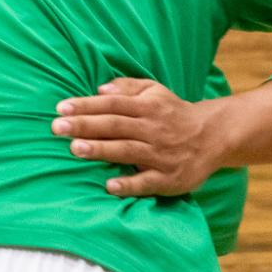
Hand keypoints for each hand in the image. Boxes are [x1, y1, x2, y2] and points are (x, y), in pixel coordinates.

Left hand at [51, 77, 219, 195]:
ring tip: (74, 148)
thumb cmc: (173, 113)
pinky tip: (109, 185)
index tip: (61, 108)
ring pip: (127, 150)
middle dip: (85, 125)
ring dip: (101, 150)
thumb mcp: (155, 91)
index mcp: (148, 106)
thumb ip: (128, 86)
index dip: (86, 105)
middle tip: (57, 127)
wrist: (213, 136)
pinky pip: (147, 182)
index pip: (112, 103)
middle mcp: (153, 129)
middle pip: (115, 125)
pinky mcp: (169, 178)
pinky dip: (129, 183)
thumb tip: (100, 88)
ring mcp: (161, 154)